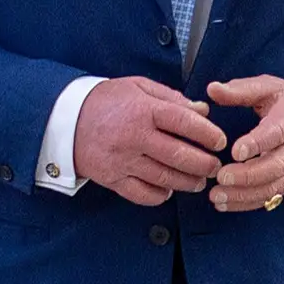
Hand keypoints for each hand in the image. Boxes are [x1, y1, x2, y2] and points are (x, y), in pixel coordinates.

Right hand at [72, 76, 225, 205]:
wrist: (63, 119)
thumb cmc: (105, 101)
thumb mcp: (138, 87)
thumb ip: (172, 98)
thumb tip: (203, 111)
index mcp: (143, 110)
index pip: (185, 123)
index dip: (208, 134)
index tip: (220, 141)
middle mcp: (134, 137)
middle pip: (179, 156)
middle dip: (205, 164)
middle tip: (216, 166)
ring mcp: (122, 160)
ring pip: (165, 178)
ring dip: (188, 183)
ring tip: (199, 181)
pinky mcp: (112, 178)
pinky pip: (143, 194)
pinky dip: (160, 196)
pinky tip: (169, 190)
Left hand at [204, 76, 283, 211]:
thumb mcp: (270, 88)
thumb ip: (241, 90)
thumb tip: (212, 89)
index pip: (276, 132)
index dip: (258, 143)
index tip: (235, 151)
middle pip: (276, 165)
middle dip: (248, 175)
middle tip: (222, 176)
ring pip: (273, 186)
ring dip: (245, 194)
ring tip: (217, 195)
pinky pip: (270, 197)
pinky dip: (247, 203)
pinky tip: (226, 204)